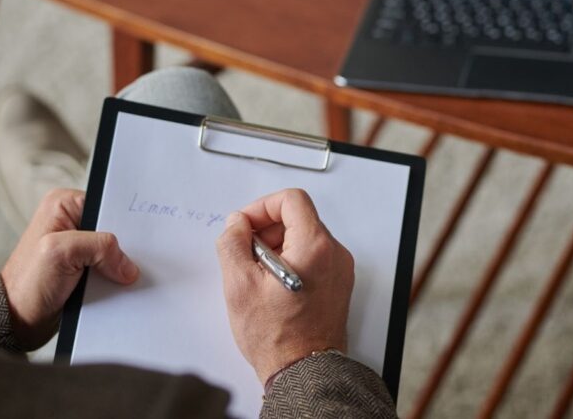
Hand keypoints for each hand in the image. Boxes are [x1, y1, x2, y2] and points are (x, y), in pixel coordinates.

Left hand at [0, 188, 139, 349]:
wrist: (17, 321)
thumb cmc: (26, 284)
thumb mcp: (60, 252)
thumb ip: (98, 246)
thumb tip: (127, 264)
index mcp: (63, 204)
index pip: (106, 206)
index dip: (122, 223)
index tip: (136, 242)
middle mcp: (70, 221)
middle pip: (112, 229)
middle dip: (121, 247)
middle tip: (128, 264)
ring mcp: (77, 246)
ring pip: (112, 251)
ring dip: (118, 266)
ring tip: (122, 279)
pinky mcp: (82, 267)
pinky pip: (108, 268)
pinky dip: (113, 279)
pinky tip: (117, 287)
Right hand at [216, 188, 353, 384]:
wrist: (304, 372)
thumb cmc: (278, 337)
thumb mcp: (240, 284)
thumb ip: (233, 243)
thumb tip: (236, 224)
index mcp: (315, 246)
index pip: (292, 200)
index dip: (262, 207)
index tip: (245, 224)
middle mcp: (334, 254)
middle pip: (298, 218)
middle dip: (267, 229)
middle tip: (246, 252)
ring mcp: (339, 270)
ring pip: (304, 238)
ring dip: (276, 247)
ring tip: (257, 275)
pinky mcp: (337, 285)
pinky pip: (312, 258)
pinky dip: (290, 262)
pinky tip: (271, 286)